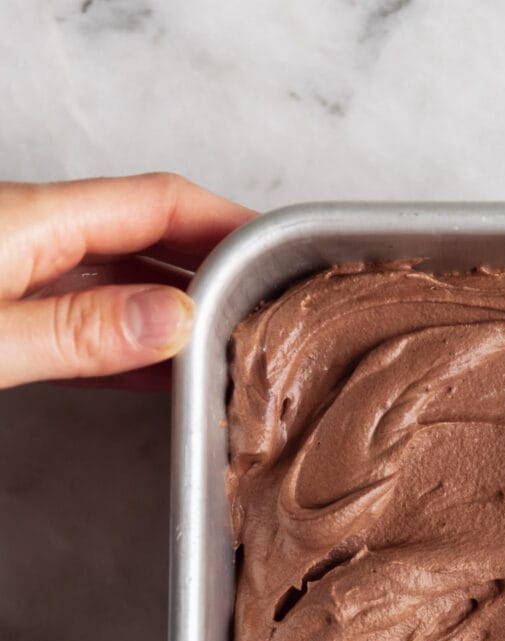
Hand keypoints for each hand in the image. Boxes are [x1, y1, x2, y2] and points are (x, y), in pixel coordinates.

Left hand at [0, 173, 253, 387]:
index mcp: (32, 219)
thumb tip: (174, 319)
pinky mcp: (7, 313)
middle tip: (268, 301)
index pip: (157, 204)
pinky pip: (85, 321)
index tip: (276, 249)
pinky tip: (162, 370)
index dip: (227, 223)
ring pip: (120, 282)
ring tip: (228, 341)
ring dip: (177, 311)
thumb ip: (79, 329)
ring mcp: (16, 273)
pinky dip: (131, 345)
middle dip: (214, 266)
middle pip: (148, 237)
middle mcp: (30, 235)